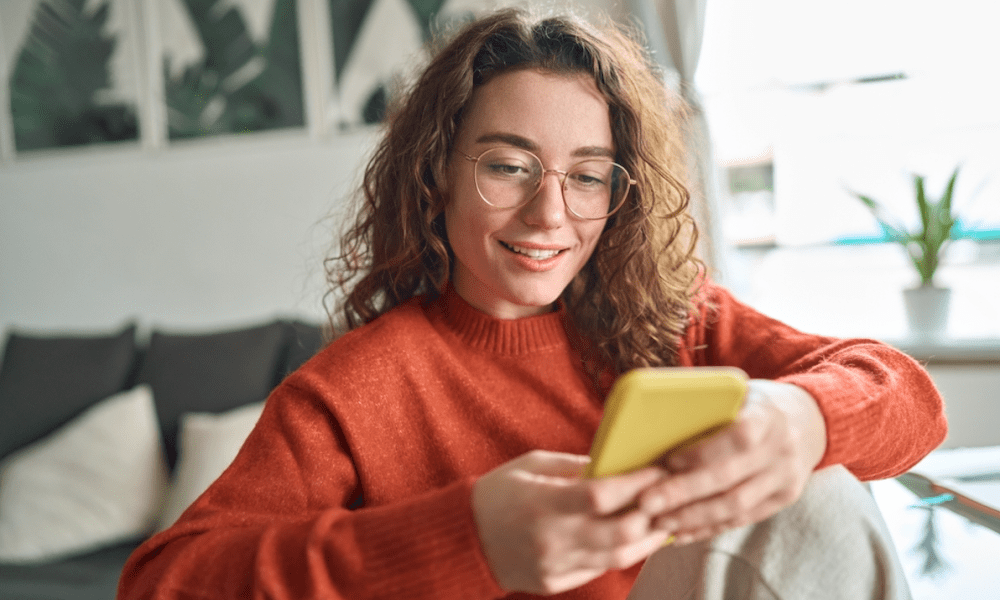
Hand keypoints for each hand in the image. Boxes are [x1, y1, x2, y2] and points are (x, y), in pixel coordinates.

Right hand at [471, 450, 671, 594]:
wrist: (463, 538)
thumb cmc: (497, 493)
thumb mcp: (531, 466)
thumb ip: (575, 466)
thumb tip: (617, 463)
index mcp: (542, 503)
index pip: (601, 495)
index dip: (637, 483)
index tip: (658, 469)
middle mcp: (551, 538)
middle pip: (620, 533)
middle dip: (652, 514)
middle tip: (670, 497)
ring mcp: (554, 565)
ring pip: (618, 557)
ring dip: (647, 539)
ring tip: (663, 520)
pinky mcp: (555, 582)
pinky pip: (599, 569)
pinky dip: (621, 552)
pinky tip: (635, 538)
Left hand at [638, 380, 826, 543]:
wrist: (811, 420)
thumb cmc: (758, 403)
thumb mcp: (740, 392)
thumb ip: (709, 405)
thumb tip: (656, 421)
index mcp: (767, 416)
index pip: (737, 438)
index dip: (702, 453)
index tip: (667, 461)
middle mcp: (781, 450)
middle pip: (729, 479)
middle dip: (684, 494)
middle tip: (647, 503)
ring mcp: (785, 479)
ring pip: (735, 507)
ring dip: (693, 518)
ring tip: (659, 522)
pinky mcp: (783, 499)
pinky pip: (743, 519)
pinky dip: (709, 527)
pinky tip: (682, 532)